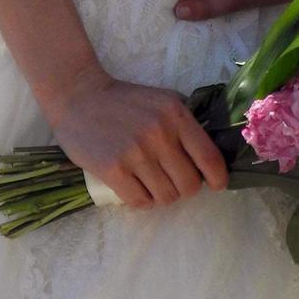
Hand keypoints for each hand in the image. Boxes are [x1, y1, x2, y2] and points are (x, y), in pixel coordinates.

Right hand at [47, 65, 226, 210]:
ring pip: (166, 197)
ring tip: (151, 182)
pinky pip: (141, 202)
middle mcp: (160, 134)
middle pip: (189, 184)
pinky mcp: (113, 170)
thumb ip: (184, 124)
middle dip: (185, 187)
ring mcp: (136, 153)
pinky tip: (135, 187)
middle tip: (173, 180)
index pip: (209, 157)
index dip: (218, 178)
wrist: (80, 97)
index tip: (217, 185)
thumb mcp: (162, 100)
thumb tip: (209, 158)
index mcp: (176, 115)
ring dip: (162, 195)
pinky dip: (142, 200)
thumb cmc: (125, 101)